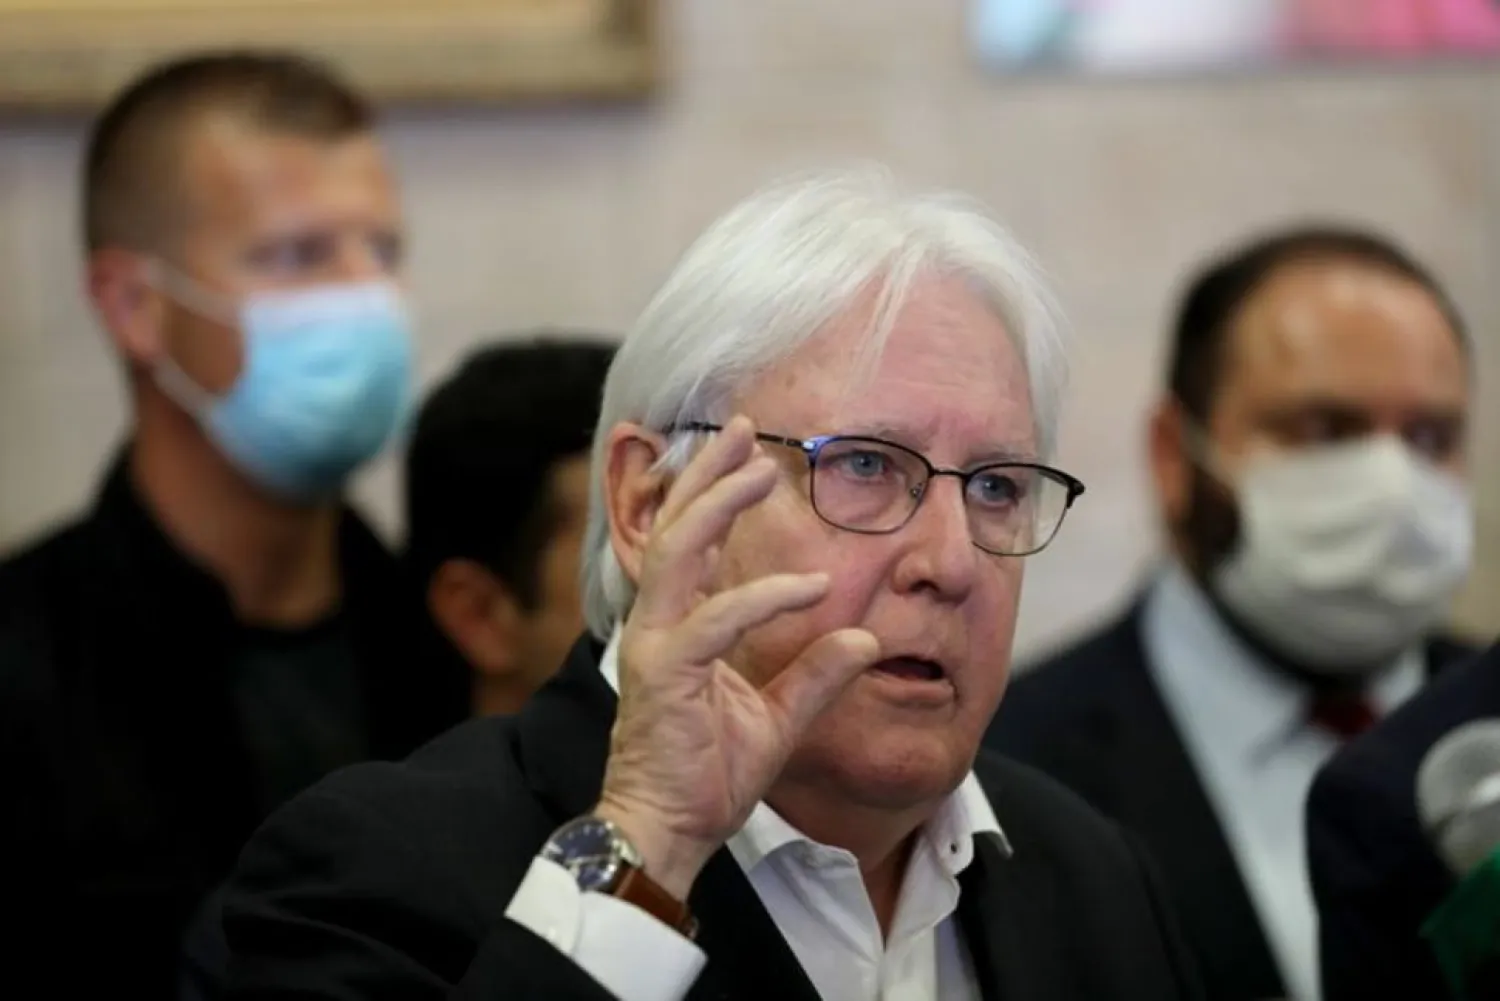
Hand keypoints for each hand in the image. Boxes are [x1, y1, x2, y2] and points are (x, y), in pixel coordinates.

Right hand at [595, 416, 880, 900]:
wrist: (669, 832)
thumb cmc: (709, 775)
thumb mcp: (778, 718)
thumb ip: (817, 675)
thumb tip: (867, 640)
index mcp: (680, 627)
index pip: (691, 543)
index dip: (712, 492)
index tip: (748, 454)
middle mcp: (660, 625)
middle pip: (677, 527)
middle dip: (709, 473)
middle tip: (746, 427)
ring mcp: (657, 646)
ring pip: (681, 553)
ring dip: (719, 504)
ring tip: (760, 470)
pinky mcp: (665, 675)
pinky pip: (716, 622)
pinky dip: (764, 598)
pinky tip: (812, 586)